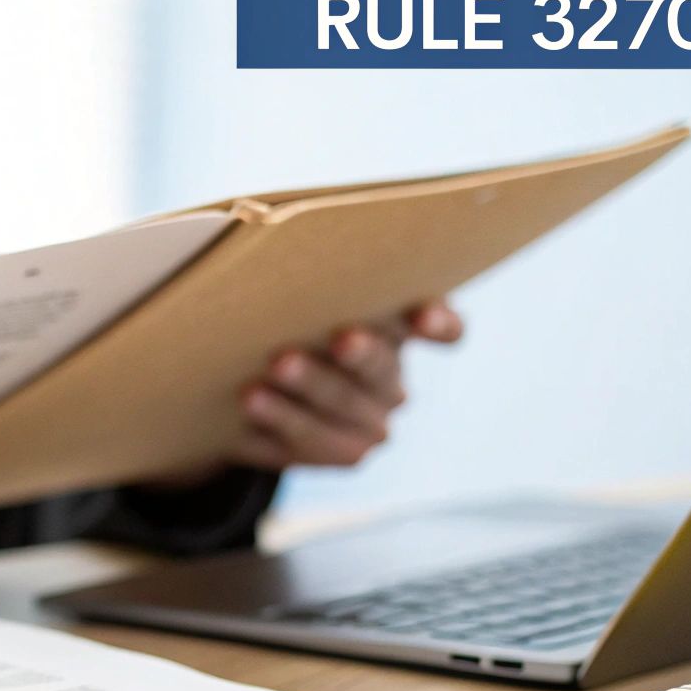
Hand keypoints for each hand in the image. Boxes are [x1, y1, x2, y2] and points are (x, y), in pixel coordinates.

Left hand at [230, 299, 463, 469]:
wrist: (245, 389)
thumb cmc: (283, 324)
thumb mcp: (299, 299)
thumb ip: (311, 283)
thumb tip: (283, 239)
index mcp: (399, 331)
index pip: (445, 328)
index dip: (439, 323)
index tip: (422, 316)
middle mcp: (392, 381)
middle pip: (384, 368)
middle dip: (362, 354)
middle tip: (341, 339)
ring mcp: (371, 422)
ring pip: (345, 407)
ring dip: (311, 387)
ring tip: (277, 366)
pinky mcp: (339, 452)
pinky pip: (313, 441)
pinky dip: (282, 418)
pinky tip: (254, 399)